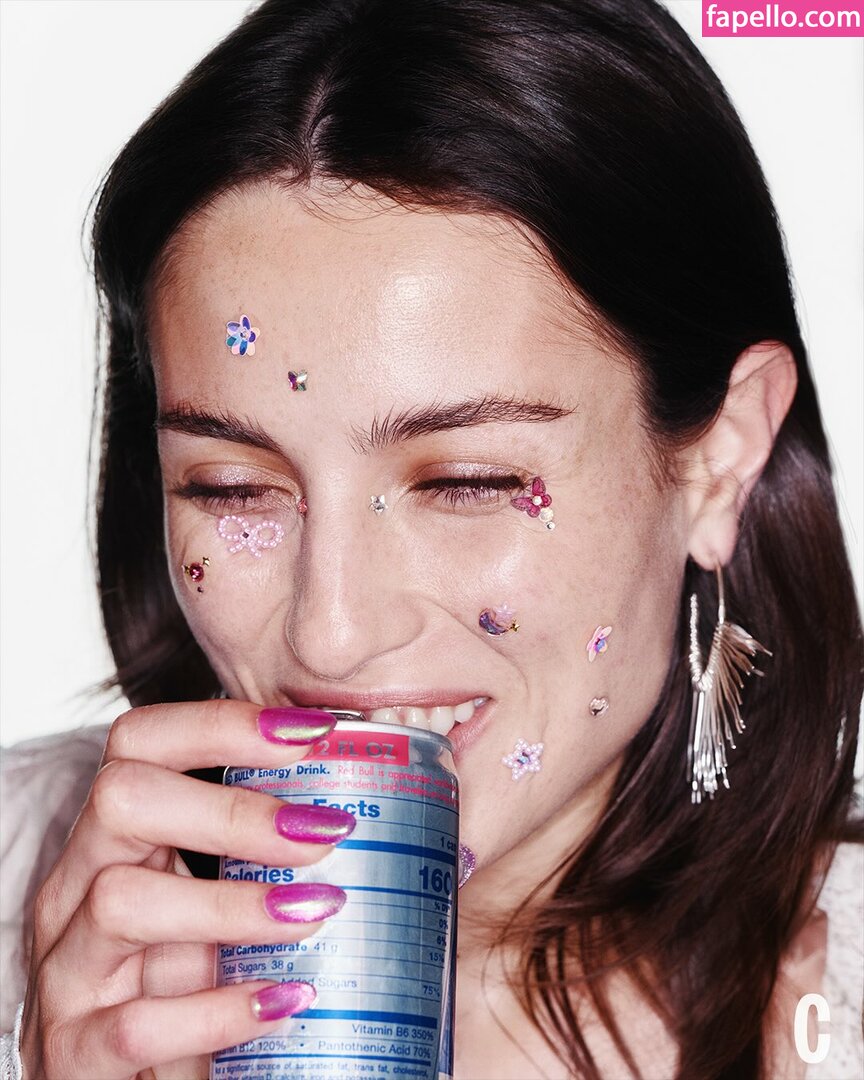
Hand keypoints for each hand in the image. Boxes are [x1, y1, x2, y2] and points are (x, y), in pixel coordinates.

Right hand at [19, 700, 352, 1079]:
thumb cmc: (178, 983)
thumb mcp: (213, 909)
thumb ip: (262, 863)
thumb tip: (387, 820)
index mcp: (114, 839)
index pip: (141, 742)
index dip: (222, 724)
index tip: (315, 733)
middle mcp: (76, 888)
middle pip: (124, 799)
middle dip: (233, 809)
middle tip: (325, 832)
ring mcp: (68, 968)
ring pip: (124, 901)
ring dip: (234, 905)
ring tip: (317, 912)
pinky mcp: (75, 1051)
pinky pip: (136, 1024)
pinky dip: (219, 1012)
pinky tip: (284, 1001)